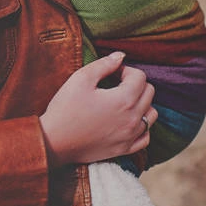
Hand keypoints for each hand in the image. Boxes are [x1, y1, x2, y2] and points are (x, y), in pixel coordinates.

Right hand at [39, 52, 157, 166]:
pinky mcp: (124, 149)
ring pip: (151, 114)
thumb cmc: (65, 109)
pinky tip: (129, 121)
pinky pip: (145, 136)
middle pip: (149, 93)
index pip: (140, 76)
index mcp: (123, 100)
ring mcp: (130, 136)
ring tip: (123, 102)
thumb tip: (121, 56)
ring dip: (142, 104)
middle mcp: (132, 119)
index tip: (112, 73)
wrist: (54, 142)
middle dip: (135, 84)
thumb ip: (104, 64)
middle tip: (116, 84)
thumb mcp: (81, 79)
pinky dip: (142, 126)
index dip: (125, 70)